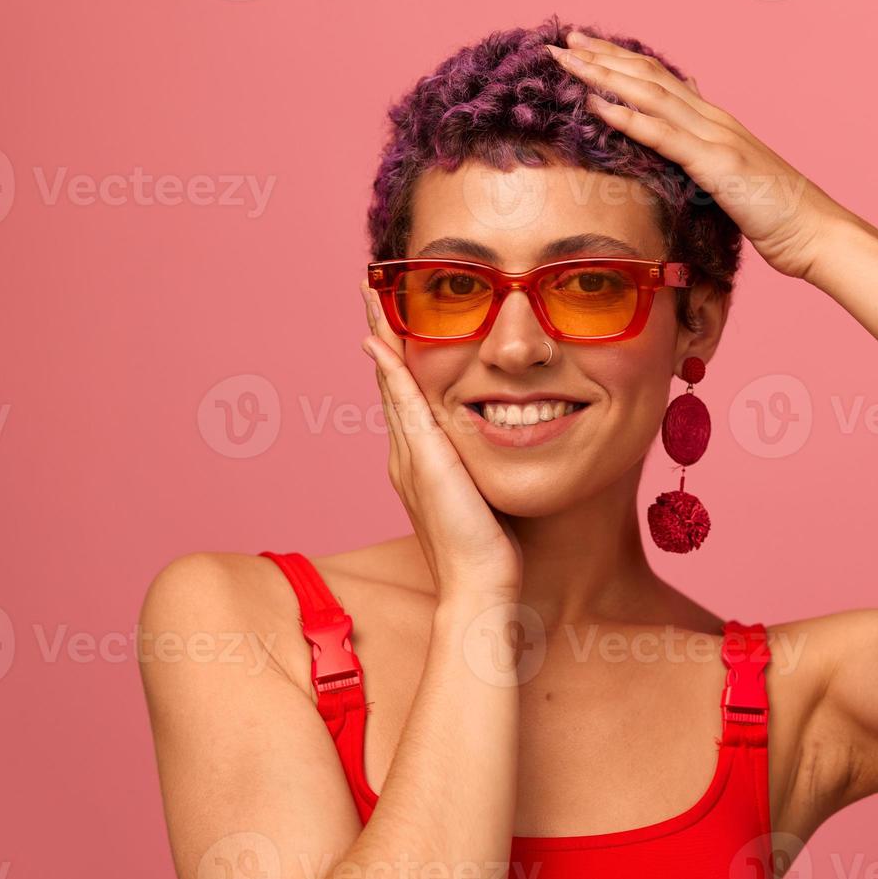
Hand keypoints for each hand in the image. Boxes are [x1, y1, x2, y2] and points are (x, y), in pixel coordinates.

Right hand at [359, 280, 523, 602]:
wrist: (479, 588)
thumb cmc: (490, 550)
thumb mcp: (486, 493)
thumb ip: (481, 466)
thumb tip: (506, 442)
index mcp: (421, 460)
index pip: (408, 395)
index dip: (401, 356)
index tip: (396, 319)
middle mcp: (406, 454)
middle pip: (391, 380)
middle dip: (383, 334)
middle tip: (372, 290)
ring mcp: (410, 457)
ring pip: (392, 385)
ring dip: (382, 339)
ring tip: (371, 299)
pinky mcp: (423, 462)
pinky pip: (403, 407)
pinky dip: (393, 372)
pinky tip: (382, 342)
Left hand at [545, 31, 869, 282]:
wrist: (818, 234)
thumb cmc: (779, 217)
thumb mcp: (734, 183)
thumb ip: (707, 164)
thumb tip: (682, 156)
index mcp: (716, 123)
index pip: (660, 81)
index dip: (622, 62)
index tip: (588, 49)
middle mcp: (713, 120)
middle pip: (649, 77)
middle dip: (604, 56)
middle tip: (566, 38)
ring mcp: (715, 139)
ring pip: (650, 95)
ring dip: (604, 75)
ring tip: (568, 59)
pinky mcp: (716, 165)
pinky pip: (663, 136)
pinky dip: (627, 117)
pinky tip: (596, 105)